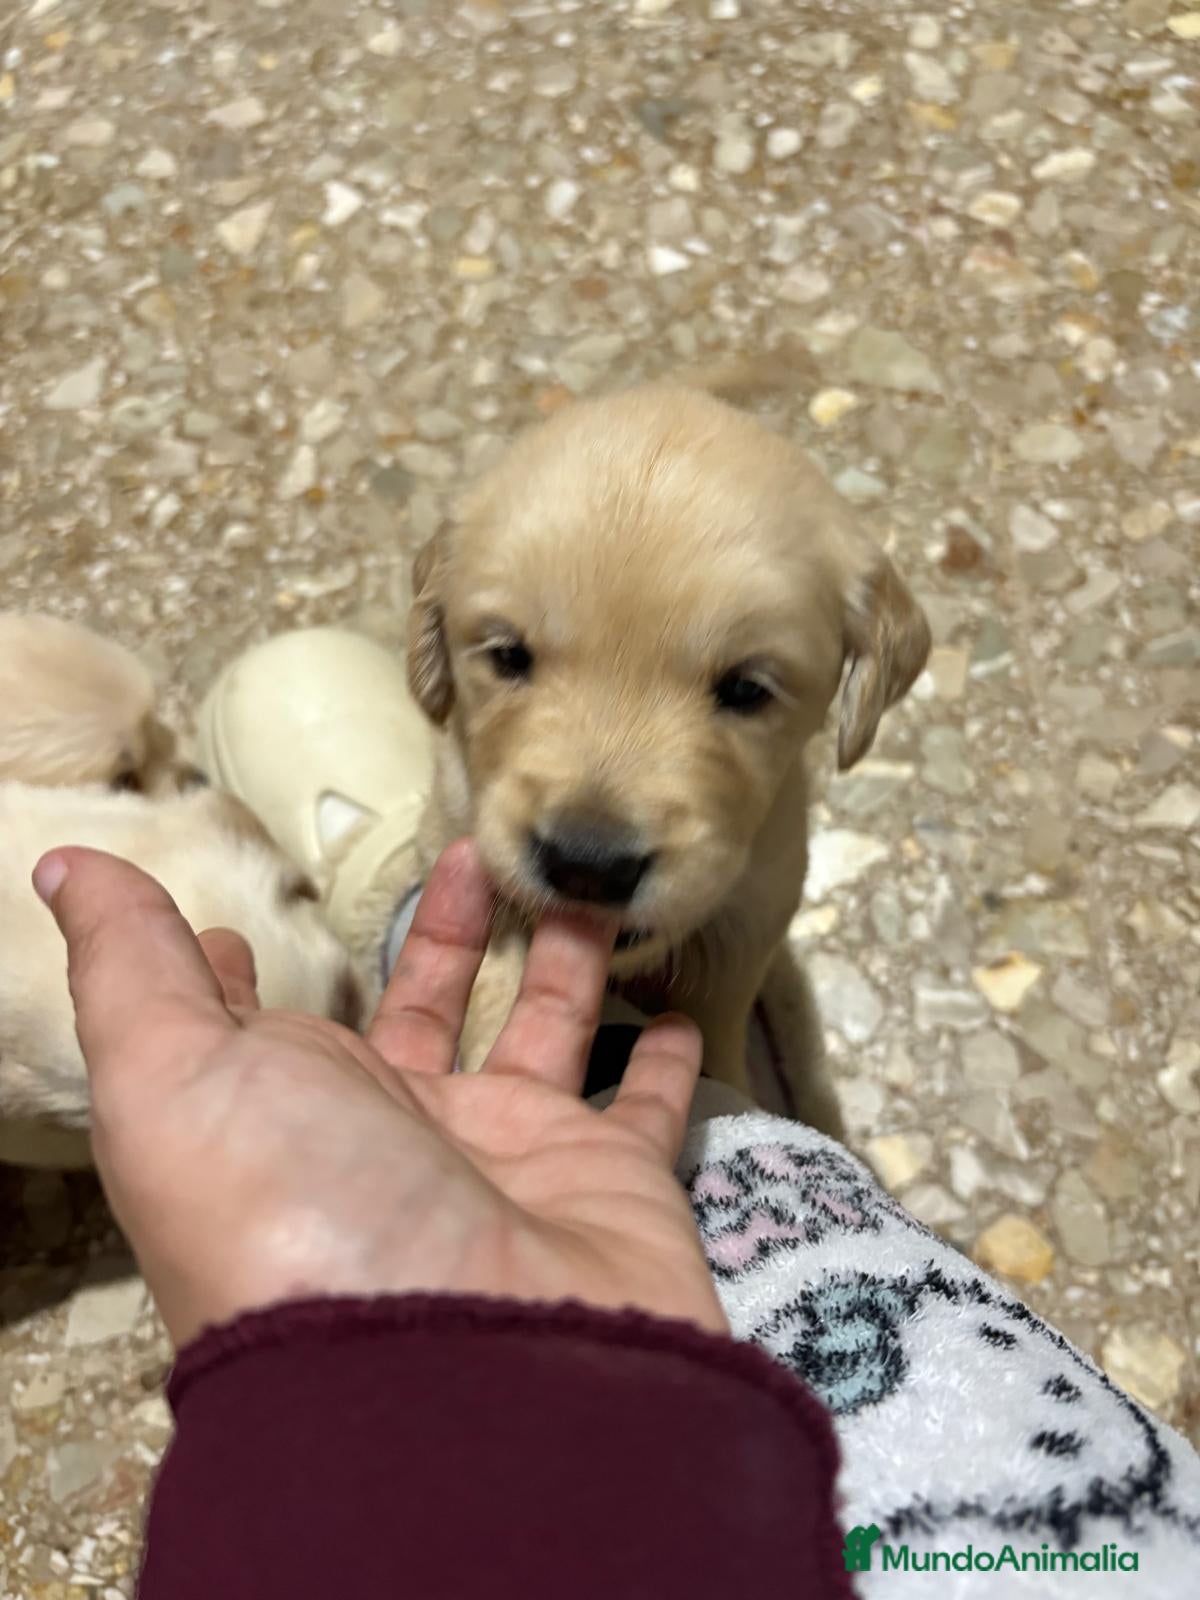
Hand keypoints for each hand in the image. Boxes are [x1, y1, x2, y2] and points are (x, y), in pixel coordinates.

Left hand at [35, 840, 724, 1347]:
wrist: (464, 1373)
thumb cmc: (298, 1217)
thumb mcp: (173, 1077)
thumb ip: (132, 967)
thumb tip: (70, 873)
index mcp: (286, 1115)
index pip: (260, 1032)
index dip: (244, 978)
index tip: (244, 925)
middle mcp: (395, 1138)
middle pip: (418, 1014)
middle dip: (435, 935)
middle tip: (468, 853)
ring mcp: (507, 1159)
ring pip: (538, 1031)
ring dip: (556, 961)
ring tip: (572, 884)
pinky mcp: (607, 1180)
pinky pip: (643, 1107)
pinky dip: (661, 1063)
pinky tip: (672, 1009)